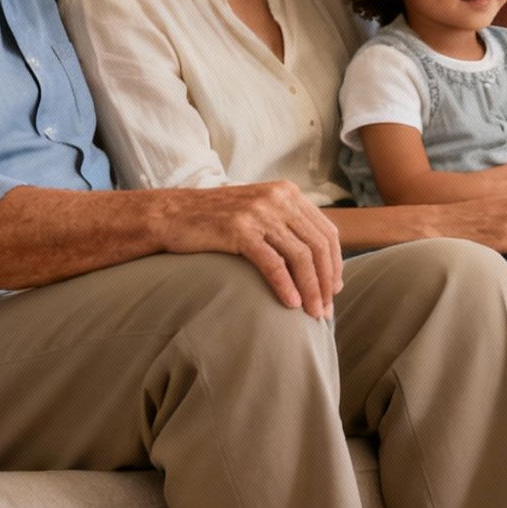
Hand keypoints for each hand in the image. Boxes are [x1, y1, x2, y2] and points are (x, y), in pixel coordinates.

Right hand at [160, 182, 342, 317]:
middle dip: (326, 282)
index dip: (335, 264)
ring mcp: (259, 212)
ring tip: (312, 314)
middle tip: (325, 310)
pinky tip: (290, 305)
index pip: (327, 232)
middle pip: (318, 246)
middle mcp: (278, 198)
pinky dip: (285, 286)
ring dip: (310, 289)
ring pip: (300, 256)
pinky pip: (273, 263)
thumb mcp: (258, 211)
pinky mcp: (239, 230)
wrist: (171, 214)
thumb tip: (317, 259)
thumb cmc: (215, 220)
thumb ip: (286, 224)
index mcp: (287, 193)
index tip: (334, 291)